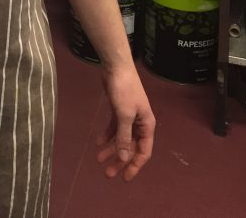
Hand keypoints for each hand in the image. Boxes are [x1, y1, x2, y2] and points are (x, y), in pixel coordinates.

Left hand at [95, 64, 154, 180]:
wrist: (116, 67)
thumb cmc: (124, 90)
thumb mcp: (124, 115)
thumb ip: (124, 137)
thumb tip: (124, 159)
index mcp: (147, 125)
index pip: (143, 152)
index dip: (134, 166)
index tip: (124, 178)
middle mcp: (140, 123)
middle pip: (131, 147)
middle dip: (120, 160)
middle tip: (108, 174)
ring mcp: (129, 116)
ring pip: (121, 138)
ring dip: (111, 149)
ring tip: (99, 160)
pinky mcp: (119, 110)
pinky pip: (114, 127)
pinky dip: (107, 135)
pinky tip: (98, 142)